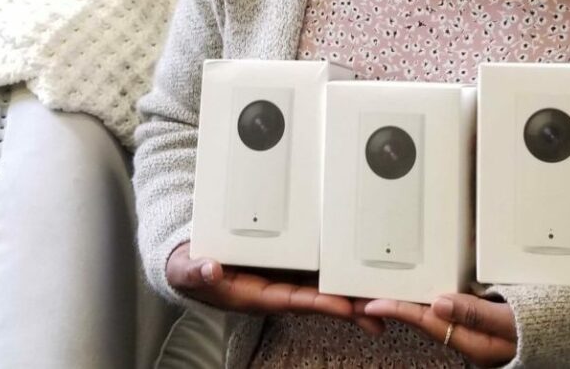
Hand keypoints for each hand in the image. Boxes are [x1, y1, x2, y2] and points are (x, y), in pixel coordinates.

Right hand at [166, 243, 383, 335]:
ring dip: (350, 295)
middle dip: (347, 306)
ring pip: (320, 288)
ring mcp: (282, 278)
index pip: (291, 300)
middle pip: (316, 299)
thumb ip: (195, 270)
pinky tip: (360, 277)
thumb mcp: (186, 267)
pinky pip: (314, 271)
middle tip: (380, 311)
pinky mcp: (287, 264)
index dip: (318, 304)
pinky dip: (337, 274)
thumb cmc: (188, 265)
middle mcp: (273, 289)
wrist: (189, 258)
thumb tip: (210, 270)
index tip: (343, 307)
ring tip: (383, 300)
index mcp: (252, 294)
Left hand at [363, 292, 516, 366]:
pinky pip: (446, 309)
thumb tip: (439, 303)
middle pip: (422, 320)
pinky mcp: (478, 319)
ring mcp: (473, 330)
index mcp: (473, 342)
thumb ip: (477, 313)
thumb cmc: (547, 328)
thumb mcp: (514, 321)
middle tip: (360, 296)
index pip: (427, 323)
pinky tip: (418, 292)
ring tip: (378, 292)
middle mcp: (469, 338)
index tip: (371, 302)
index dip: (397, 309)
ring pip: (431, 315)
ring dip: (405, 303)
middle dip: (392, 306)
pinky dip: (427, 300)